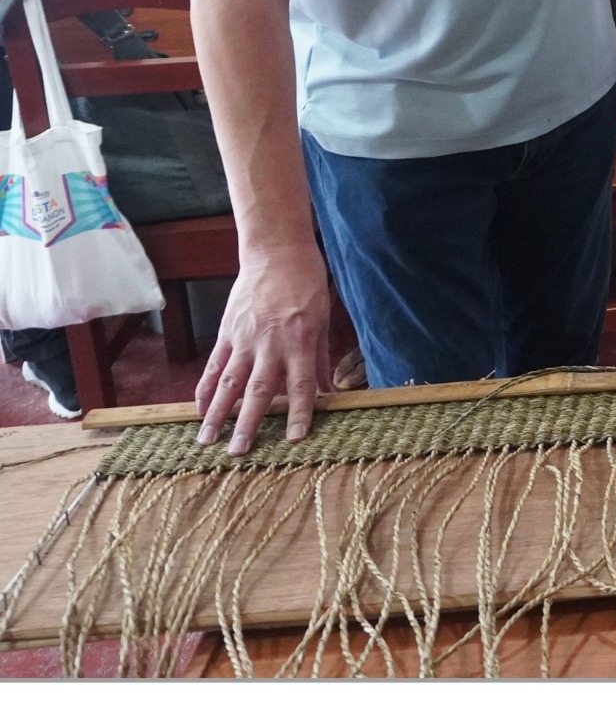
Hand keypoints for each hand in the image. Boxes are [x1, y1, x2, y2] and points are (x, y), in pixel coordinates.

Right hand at [195, 247, 331, 454]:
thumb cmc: (307, 284)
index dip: (298, 412)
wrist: (277, 252)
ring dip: (216, 414)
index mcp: (300, 340)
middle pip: (258, 390)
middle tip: (238, 452)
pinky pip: (214, 365)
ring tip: (207, 441)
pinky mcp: (227, 332)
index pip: (301, 384)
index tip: (294, 439)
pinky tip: (198, 409)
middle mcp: (270, 343)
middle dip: (248, 423)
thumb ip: (321, 358)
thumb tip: (327, 393)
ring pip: (228, 382)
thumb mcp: (323, 318)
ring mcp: (244, 338)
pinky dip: (205, 389)